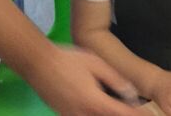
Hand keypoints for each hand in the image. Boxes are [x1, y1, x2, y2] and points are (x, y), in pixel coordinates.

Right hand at [27, 47, 143, 115]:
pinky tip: (95, 108)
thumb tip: (130, 92)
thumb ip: (114, 79)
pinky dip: (92, 115)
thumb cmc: (68, 60)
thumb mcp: (96, 63)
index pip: (121, 114)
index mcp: (95, 101)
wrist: (38, 63)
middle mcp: (84, 114)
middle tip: (131, 110)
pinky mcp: (63, 115)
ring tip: (114, 108)